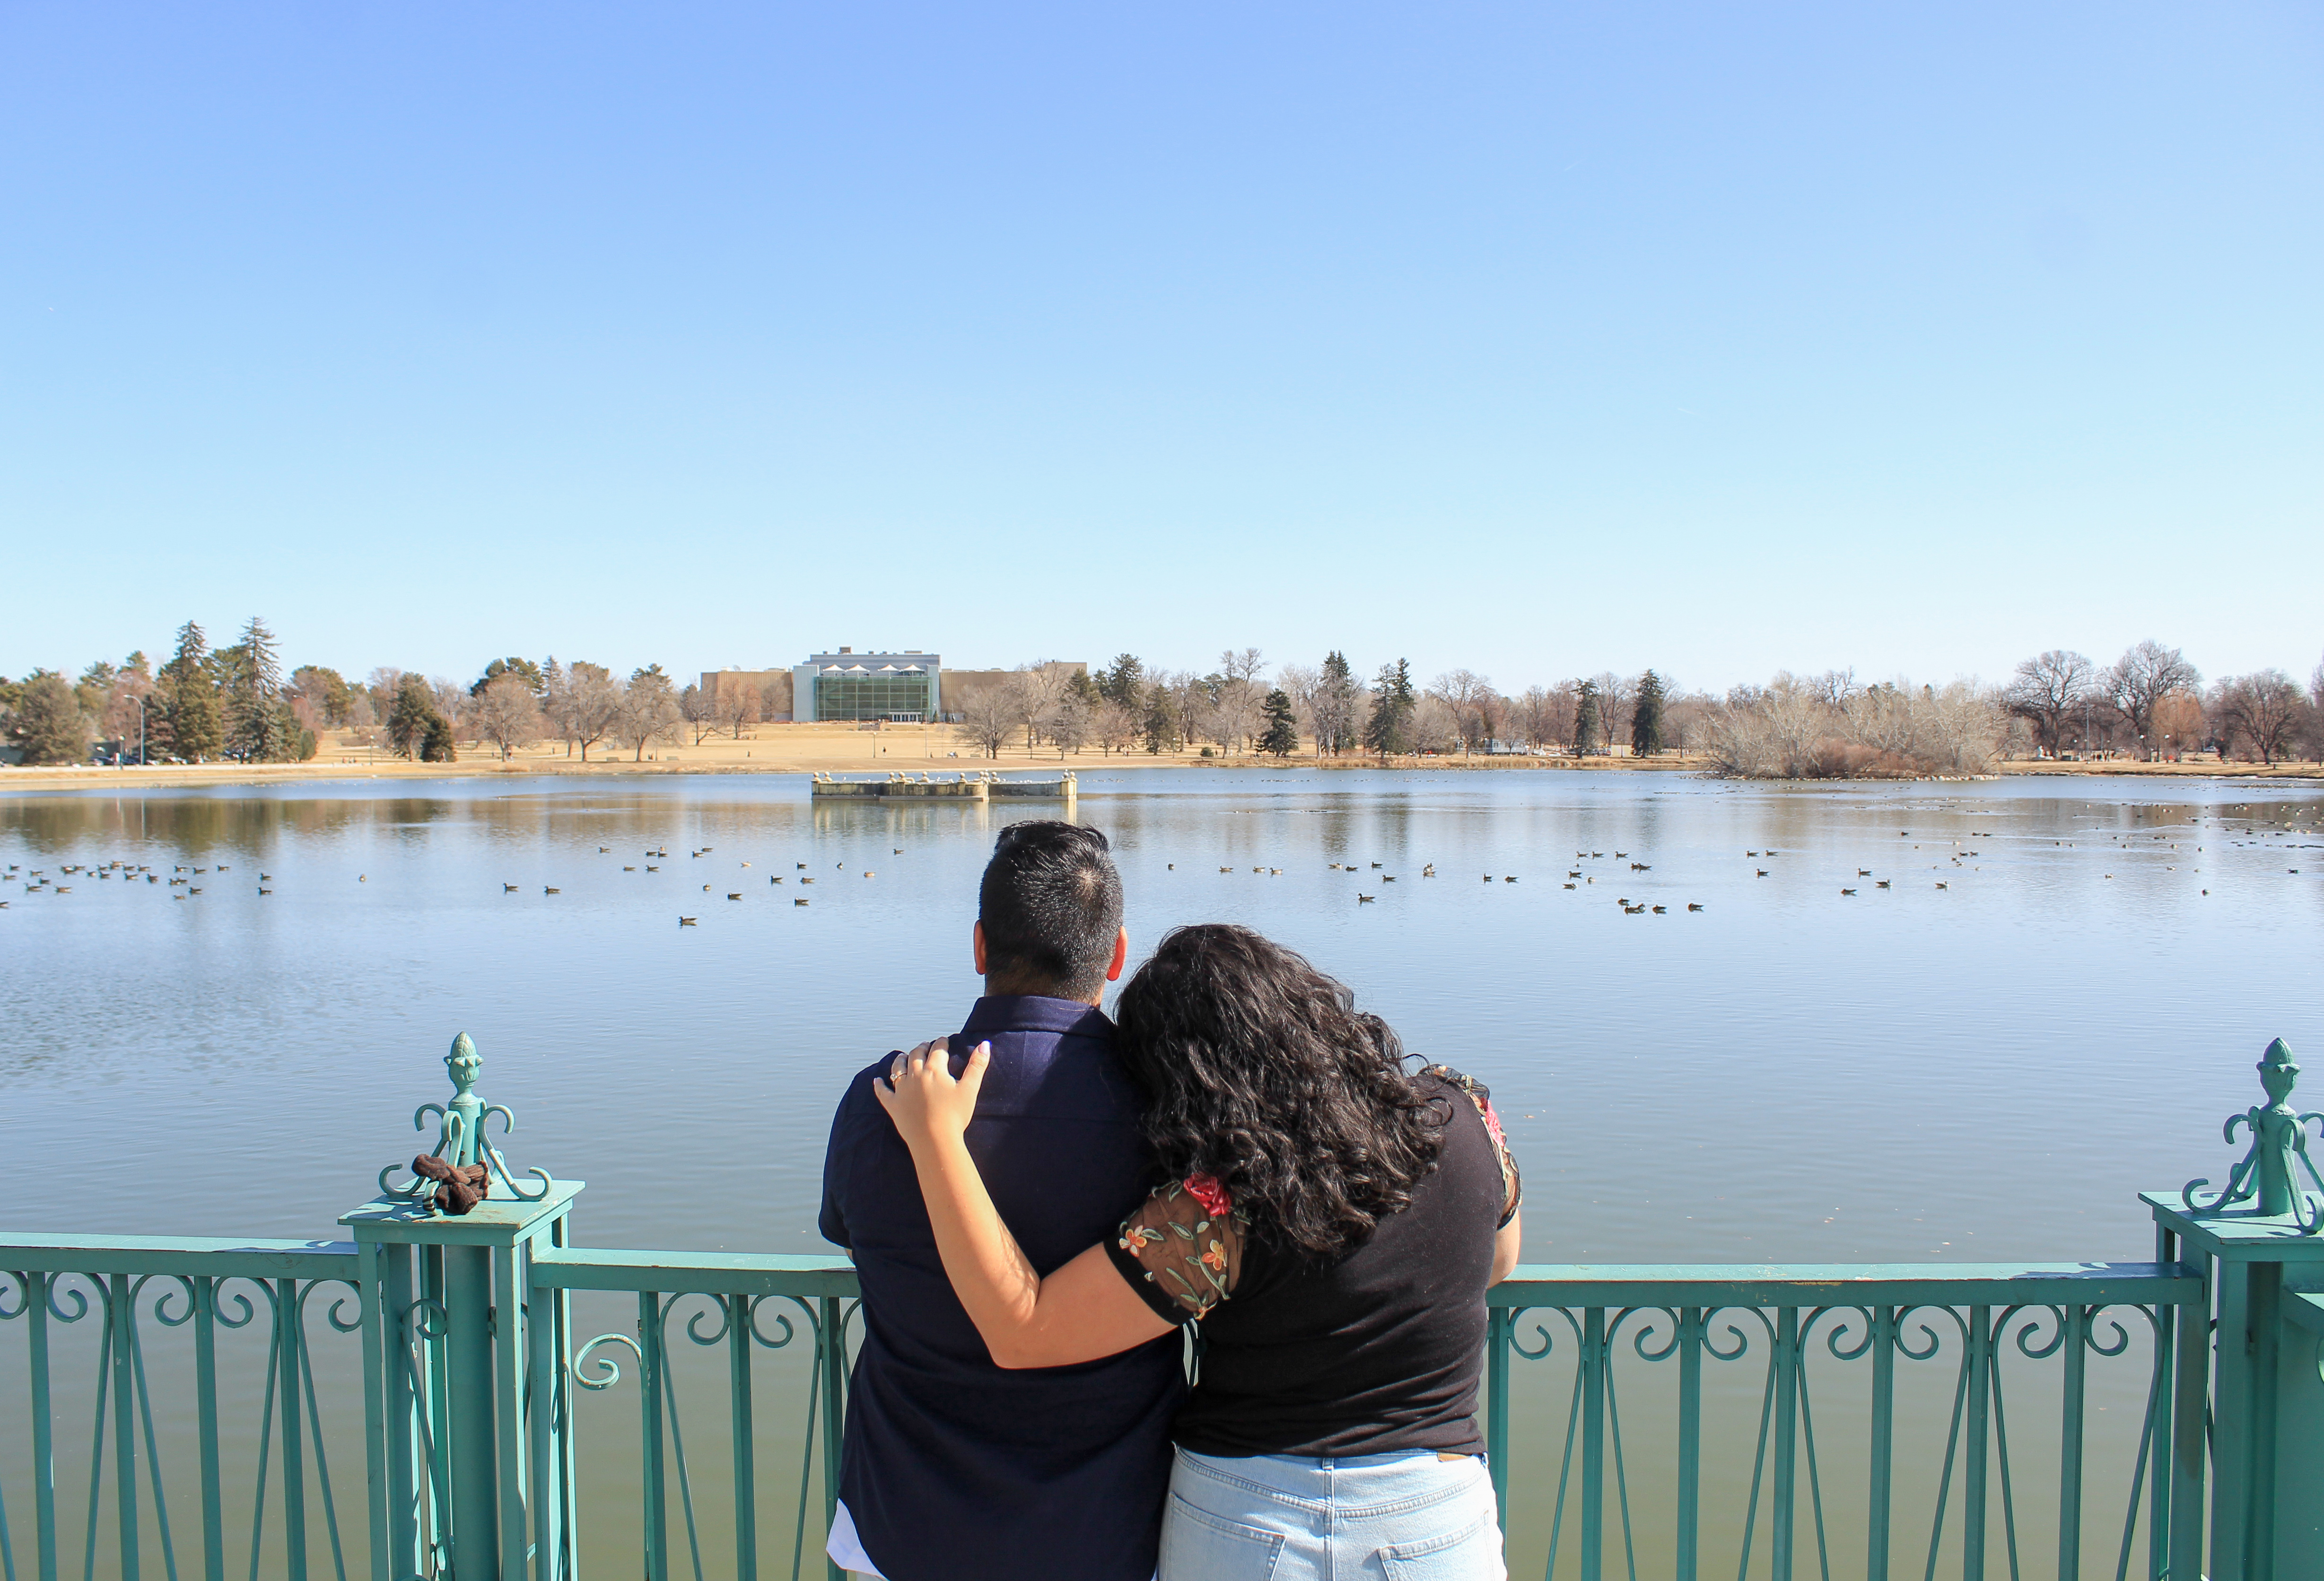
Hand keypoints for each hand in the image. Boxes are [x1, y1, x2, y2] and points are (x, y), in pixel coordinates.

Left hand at [874, 1037, 990, 1152]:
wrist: (935, 1140)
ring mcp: (902, 1090)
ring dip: (901, 1059)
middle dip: (922, 1048)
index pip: (937, 1049)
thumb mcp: (970, 1089)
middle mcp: (915, 1075)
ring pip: (898, 1068)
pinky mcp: (893, 1105)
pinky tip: (876, 1080)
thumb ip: (977, 1065)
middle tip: (926, 1046)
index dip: (941, 1043)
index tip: (943, 1040)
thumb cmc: (955, 1116)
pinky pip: (883, 1092)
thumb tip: (984, 1044)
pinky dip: (879, 1085)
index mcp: (934, 1070)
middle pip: (916, 1054)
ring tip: (904, 1056)